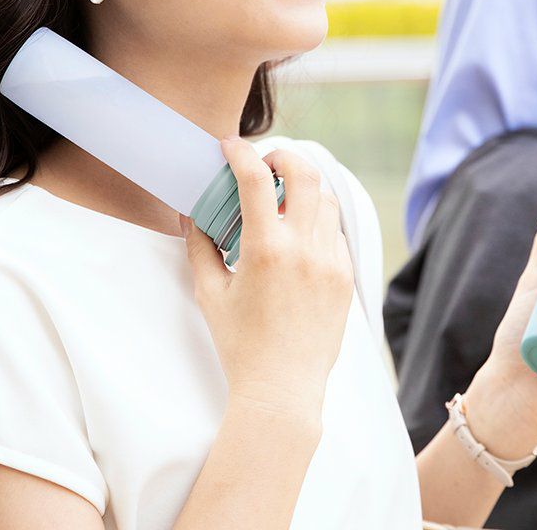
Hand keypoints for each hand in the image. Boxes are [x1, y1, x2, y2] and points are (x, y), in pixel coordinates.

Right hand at [178, 136, 353, 420]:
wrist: (283, 390)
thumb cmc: (240, 345)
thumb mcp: (210, 293)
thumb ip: (199, 247)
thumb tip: (191, 215)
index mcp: (266, 250)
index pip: (256, 179)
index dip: (240, 152)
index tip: (229, 146)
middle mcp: (304, 248)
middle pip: (305, 173)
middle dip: (283, 156)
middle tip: (264, 164)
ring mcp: (331, 261)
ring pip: (326, 199)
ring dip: (304, 188)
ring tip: (282, 200)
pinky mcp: (345, 276)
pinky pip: (336, 231)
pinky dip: (318, 220)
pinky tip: (299, 235)